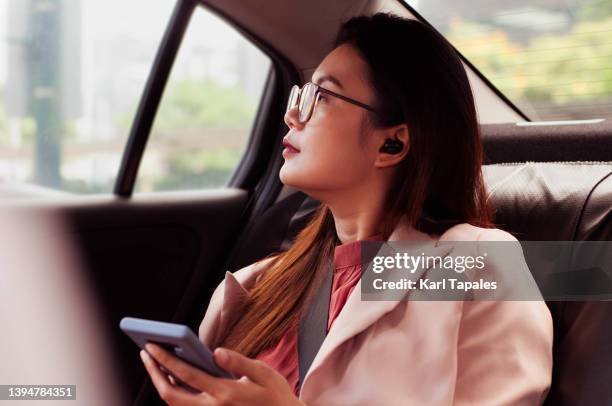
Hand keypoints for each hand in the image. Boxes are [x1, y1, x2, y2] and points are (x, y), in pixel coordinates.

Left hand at [140, 343, 304, 405]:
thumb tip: (216, 351)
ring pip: (175, 404)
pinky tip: (172, 376)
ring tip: (155, 362)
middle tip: (145, 352)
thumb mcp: (264, 373)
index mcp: (226, 393)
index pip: (187, 375)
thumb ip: (238, 361)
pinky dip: (173, 393)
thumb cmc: (275, 395)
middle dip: (154, 373)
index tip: (151, 346)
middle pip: (171, 395)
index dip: (165, 360)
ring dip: (161, 383)